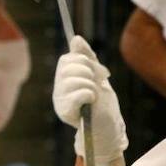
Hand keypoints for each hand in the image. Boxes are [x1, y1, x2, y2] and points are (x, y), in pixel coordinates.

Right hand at [52, 36, 127, 165]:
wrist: (107, 127)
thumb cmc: (102, 103)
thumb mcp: (97, 76)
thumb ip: (86, 57)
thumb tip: (76, 39)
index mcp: (64, 78)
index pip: (68, 58)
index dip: (87, 61)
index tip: (101, 73)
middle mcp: (58, 88)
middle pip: (69, 65)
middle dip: (90, 72)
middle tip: (98, 85)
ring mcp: (60, 99)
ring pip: (76, 77)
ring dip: (91, 85)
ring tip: (94, 96)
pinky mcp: (65, 111)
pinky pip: (80, 92)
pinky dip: (90, 95)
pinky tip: (91, 102)